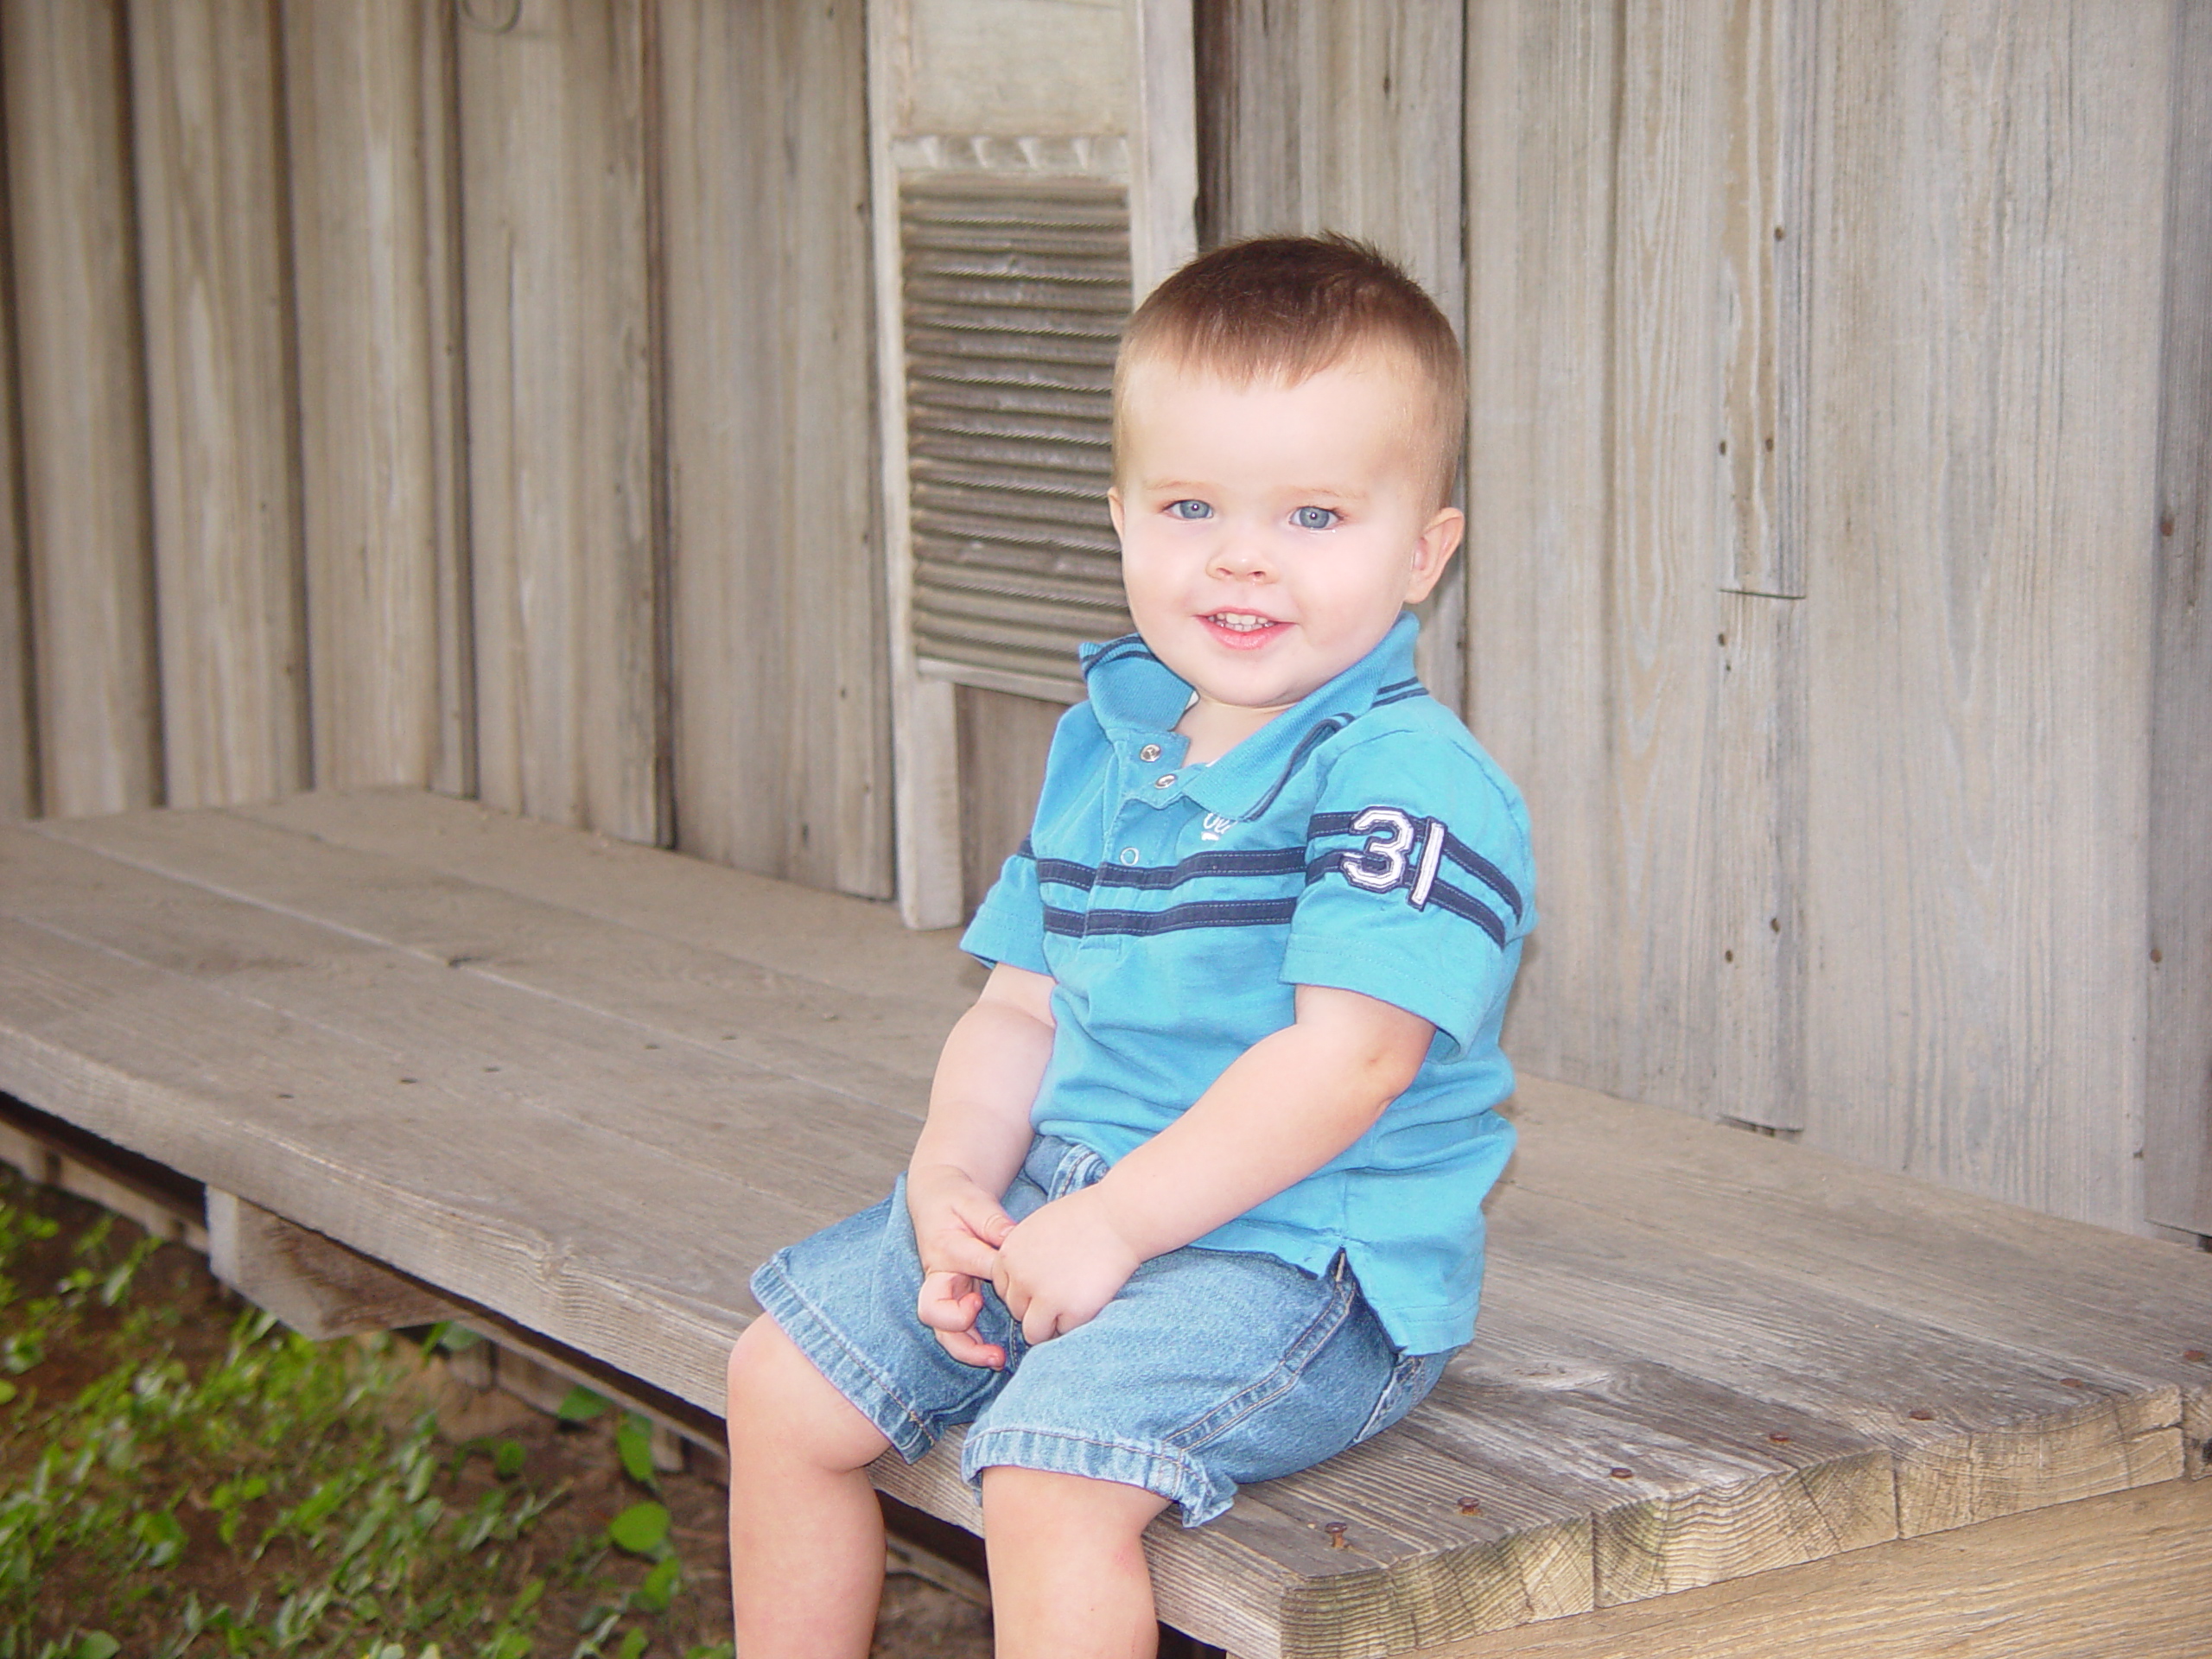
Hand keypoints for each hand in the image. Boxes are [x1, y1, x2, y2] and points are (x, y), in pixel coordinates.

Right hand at [907, 1163, 1016, 1367]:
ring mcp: (945, 1291)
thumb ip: (992, 1220)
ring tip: (997, 1359)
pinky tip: (998, 1355)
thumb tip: (1014, 1237)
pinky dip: (975, 1345)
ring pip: (944, 1330)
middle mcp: (939, 1275)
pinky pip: (959, 1331)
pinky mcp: (955, 1300)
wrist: (938, 1199)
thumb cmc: (958, 1200)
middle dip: (959, 1326)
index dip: (989, 1268)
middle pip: (934, 1311)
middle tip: (986, 1325)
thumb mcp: (974, 1201)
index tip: (1006, 1274)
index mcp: (945, 1247)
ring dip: (968, 1348)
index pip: (967, 1262)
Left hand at [991, 1186, 1142, 1343]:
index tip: (1045, 1285)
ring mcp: (1043, 1296)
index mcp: (1009, 1254)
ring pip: (1034, 1332)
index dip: (1024, 1290)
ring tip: (1074, 1304)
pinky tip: (1089, 1301)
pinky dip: (1076, 1323)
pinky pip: (1064, 1332)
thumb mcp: (1040, 1228)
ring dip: (1052, 1324)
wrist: (1119, 1218)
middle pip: (1018, 1311)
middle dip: (1038, 1308)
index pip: (1004, 1289)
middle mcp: (1020, 1277)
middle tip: (1065, 1293)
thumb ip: (1025, 1255)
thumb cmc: (1086, 1217)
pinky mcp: (1070, 1311)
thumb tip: (1024, 1283)